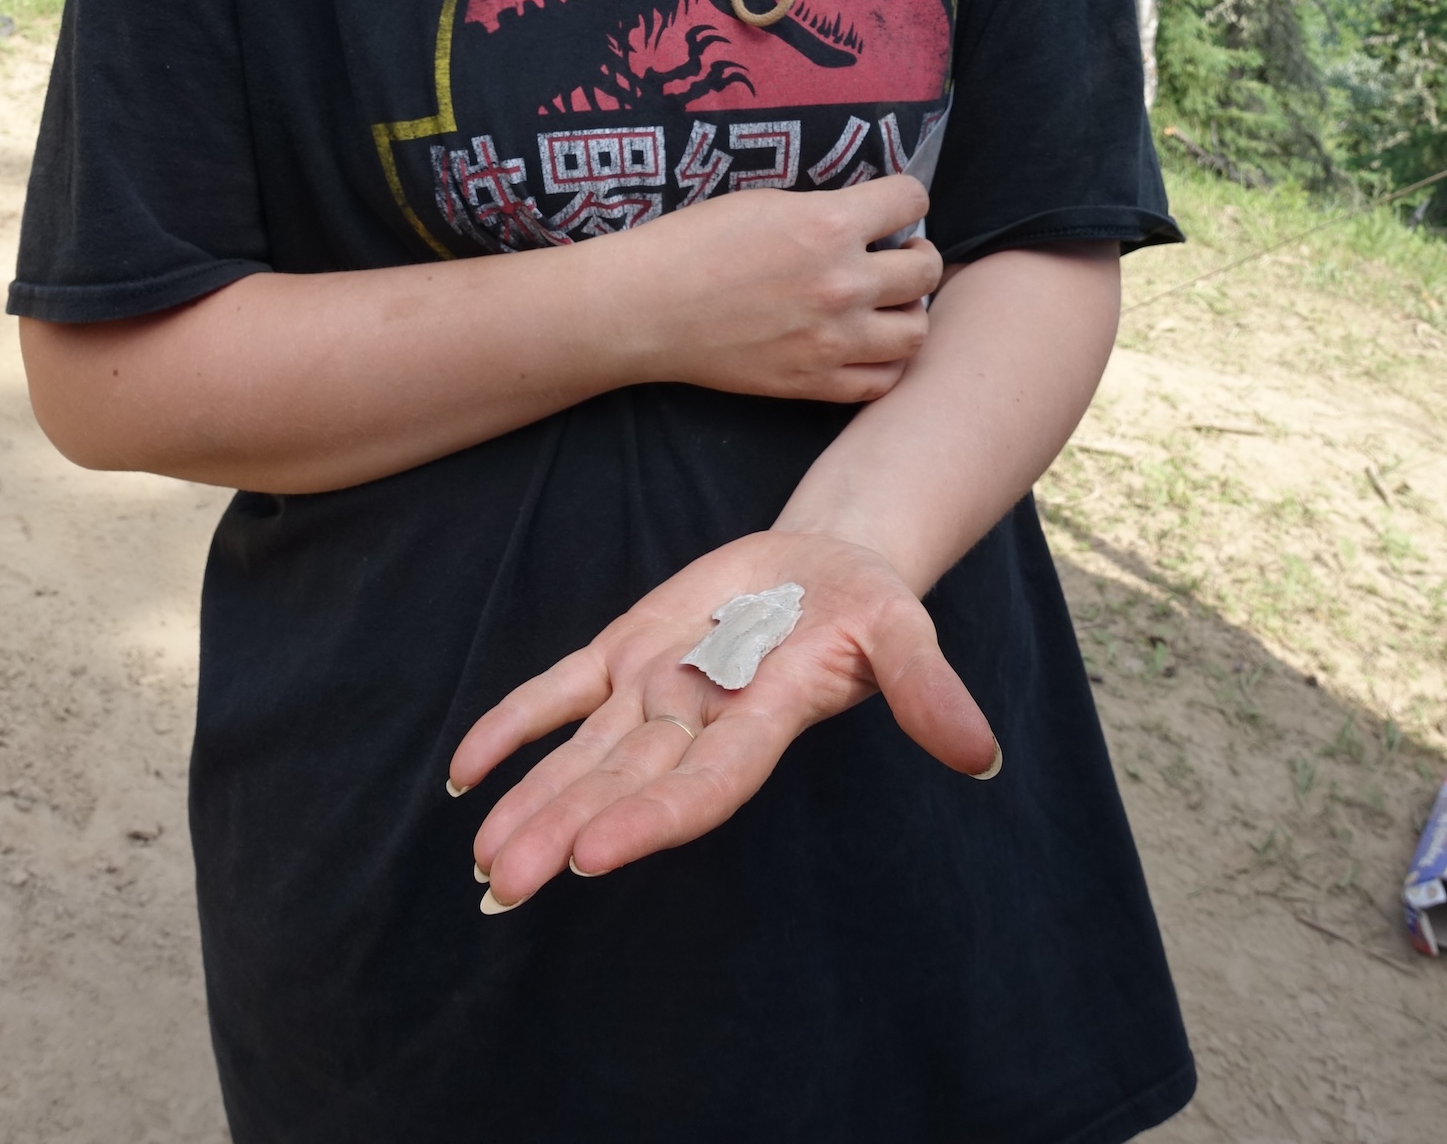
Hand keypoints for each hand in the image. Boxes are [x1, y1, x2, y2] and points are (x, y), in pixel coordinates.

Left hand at [449, 529, 998, 910]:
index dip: (652, 817)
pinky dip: (514, 724)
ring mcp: (658, 687)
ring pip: (585, 751)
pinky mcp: (629, 650)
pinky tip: (465, 773)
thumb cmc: (870, 604)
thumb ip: (926, 688)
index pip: (704, 781)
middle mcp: (702, 718)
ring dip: (533, 801)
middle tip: (504, 884)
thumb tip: (981, 754)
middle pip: (626, 783)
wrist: (829, 561)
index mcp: (764, 718)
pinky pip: (561, 689)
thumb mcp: (904, 629)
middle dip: (564, 831)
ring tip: (484, 862)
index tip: (594, 856)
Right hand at [615, 174, 939, 402]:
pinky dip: (885, 362)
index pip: (912, 201)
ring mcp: (831, 338)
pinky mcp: (812, 381)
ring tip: (888, 303)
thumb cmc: (694, 243)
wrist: (646, 307)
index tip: (894, 207)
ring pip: (917, 331)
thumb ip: (826, 211)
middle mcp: (842, 282)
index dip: (906, 199)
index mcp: (830, 224)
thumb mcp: (767, 202)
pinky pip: (882, 381)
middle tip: (898, 255)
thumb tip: (869, 219)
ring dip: (909, 312)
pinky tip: (867, 344)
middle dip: (917, 256)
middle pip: (926, 270)